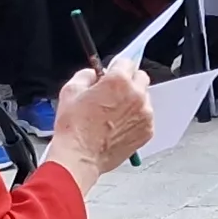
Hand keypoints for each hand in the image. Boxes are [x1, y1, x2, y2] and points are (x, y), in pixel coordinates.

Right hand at [41, 63, 156, 181]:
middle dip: (128, 82)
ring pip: (144, 99)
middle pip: (140, 78)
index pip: (127, 61)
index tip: (112, 75)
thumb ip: (86, 74)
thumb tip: (93, 74)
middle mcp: (136, 96)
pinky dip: (135, 120)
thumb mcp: (70, 90)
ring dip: (133, 102)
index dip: (116, 68)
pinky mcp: (147, 131)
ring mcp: (144, 115)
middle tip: (113, 94)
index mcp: (118, 81)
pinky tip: (118, 127)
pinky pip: (145, 118)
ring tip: (113, 115)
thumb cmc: (74, 128)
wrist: (79, 157)